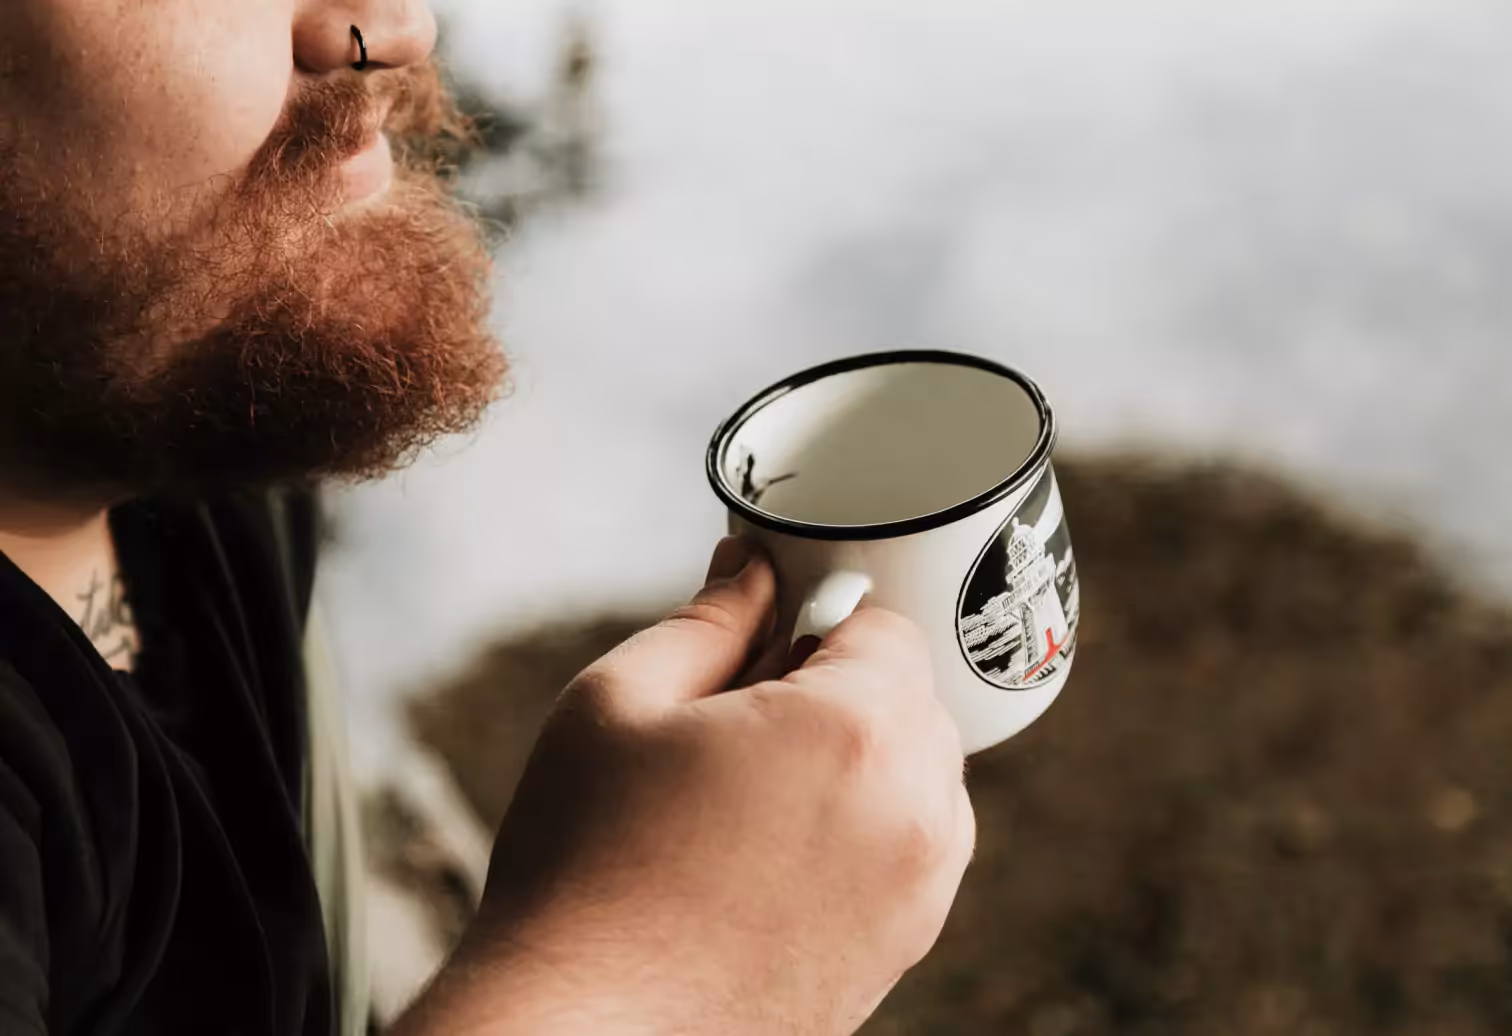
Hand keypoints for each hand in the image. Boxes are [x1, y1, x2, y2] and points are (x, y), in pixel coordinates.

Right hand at [398, 538, 974, 1035]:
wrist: (588, 1033)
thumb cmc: (587, 867)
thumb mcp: (619, 704)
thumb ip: (707, 621)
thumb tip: (751, 569)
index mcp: (858, 732)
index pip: (883, 625)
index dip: (816, 618)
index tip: (757, 646)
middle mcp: (916, 811)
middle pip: (910, 697)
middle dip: (839, 685)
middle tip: (737, 719)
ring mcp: (920, 891)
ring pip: (917, 771)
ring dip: (856, 754)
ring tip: (748, 792)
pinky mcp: (904, 947)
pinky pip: (910, 844)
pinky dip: (862, 822)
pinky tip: (768, 849)